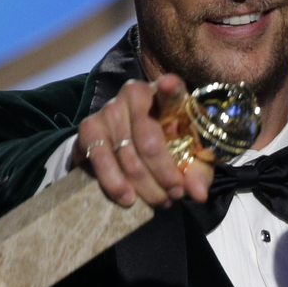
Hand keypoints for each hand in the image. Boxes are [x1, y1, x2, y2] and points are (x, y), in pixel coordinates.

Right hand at [74, 75, 212, 208]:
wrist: (128, 146)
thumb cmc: (169, 146)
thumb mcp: (190, 158)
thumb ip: (198, 172)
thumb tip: (198, 194)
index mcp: (167, 95)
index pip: (170, 90)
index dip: (170, 89)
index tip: (170, 85)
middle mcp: (135, 94)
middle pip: (149, 141)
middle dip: (164, 175)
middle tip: (174, 195)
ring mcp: (109, 109)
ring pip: (128, 156)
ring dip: (145, 186)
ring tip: (158, 201)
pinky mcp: (89, 127)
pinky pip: (101, 159)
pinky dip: (115, 183)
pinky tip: (127, 198)